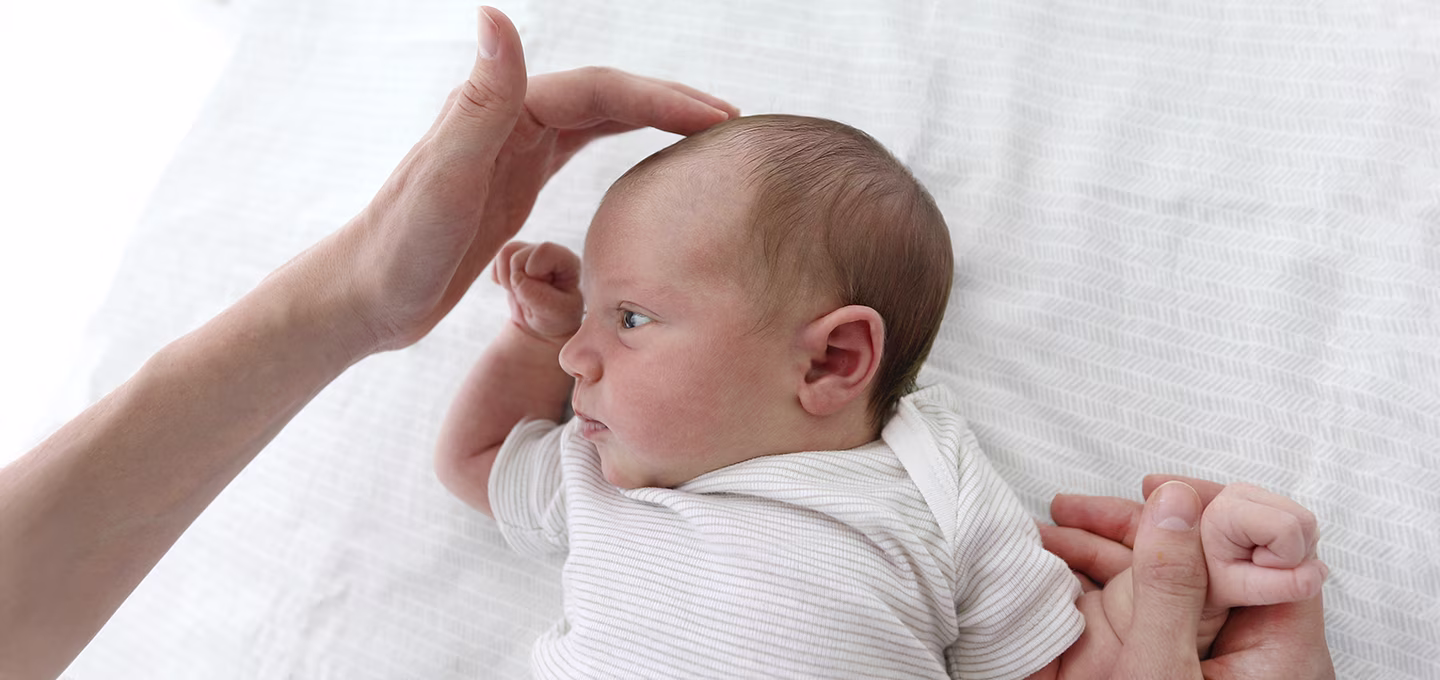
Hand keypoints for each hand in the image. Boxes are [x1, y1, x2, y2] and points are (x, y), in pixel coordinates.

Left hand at [298, 6, 737, 352]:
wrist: (365, 297)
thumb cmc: (399, 246)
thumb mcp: (445, 176)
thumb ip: (479, 101)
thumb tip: (498, 17)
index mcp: (503, 112)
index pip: (600, 92)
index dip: (662, 99)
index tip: (719, 119)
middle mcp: (510, 121)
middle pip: (608, 98)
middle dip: (671, 105)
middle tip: (732, 125)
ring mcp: (513, 150)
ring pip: (599, 120)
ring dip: (652, 119)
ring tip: (706, 135)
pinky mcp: (514, 183)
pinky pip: (583, 149)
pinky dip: (623, 143)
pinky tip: (647, 161)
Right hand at [492, 240, 582, 341]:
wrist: (543, 324)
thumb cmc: (556, 317)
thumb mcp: (556, 312)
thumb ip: (540, 296)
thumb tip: (516, 277)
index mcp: (570, 261)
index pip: (544, 250)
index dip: (534, 272)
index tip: (542, 292)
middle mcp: (552, 251)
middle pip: (519, 255)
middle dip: (518, 281)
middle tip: (530, 298)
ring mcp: (532, 251)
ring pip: (506, 253)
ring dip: (507, 279)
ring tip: (521, 293)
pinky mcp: (516, 255)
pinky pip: (498, 257)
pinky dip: (499, 276)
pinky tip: (512, 288)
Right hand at [1040, 475, 1334, 679]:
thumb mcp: (1159, 670)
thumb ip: (1168, 586)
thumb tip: (1173, 501)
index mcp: (1282, 647)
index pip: (1266, 543)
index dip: (1209, 505)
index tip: (1154, 491)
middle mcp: (1256, 651)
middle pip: (1206, 555)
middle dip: (1132, 527)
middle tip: (1071, 510)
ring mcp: (1216, 663)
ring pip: (1170, 583)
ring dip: (1105, 556)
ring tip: (1045, 541)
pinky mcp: (1183, 672)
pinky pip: (1151, 615)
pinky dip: (1104, 593)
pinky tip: (1060, 583)